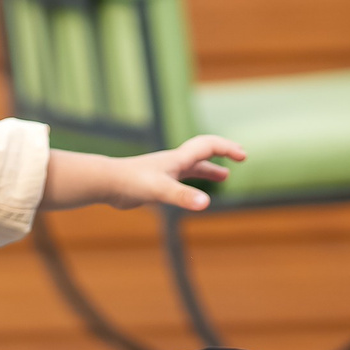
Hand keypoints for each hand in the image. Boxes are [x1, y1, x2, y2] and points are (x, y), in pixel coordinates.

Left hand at [69, 135, 247, 211]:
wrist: (106, 182)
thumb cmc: (131, 183)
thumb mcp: (161, 191)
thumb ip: (183, 196)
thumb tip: (205, 203)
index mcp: (178, 159)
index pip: (208, 145)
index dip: (227, 148)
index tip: (243, 155)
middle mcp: (173, 162)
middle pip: (203, 152)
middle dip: (223, 153)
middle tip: (240, 156)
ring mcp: (165, 172)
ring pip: (192, 167)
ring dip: (210, 169)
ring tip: (224, 176)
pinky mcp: (156, 183)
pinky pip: (180, 180)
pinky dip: (192, 183)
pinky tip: (191, 194)